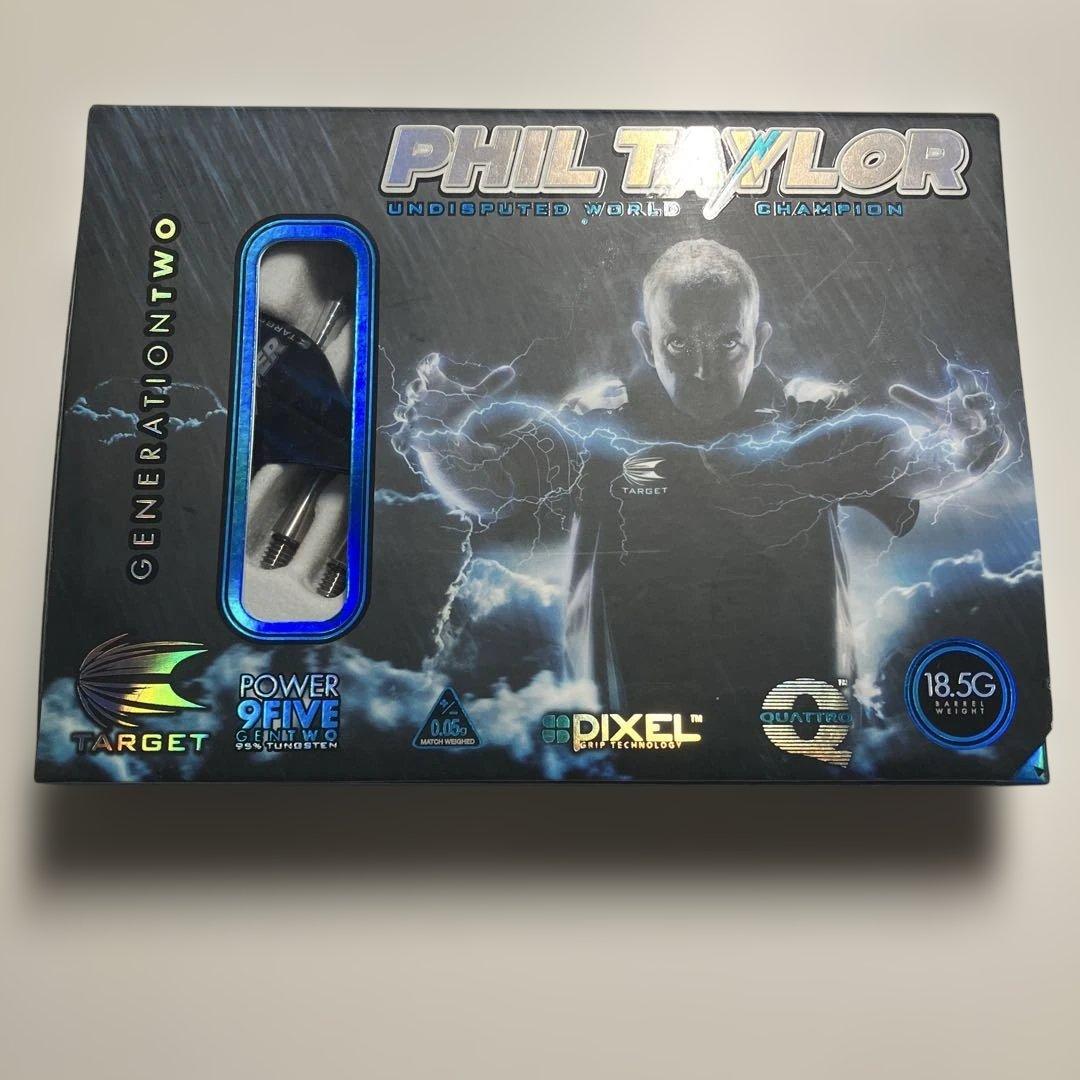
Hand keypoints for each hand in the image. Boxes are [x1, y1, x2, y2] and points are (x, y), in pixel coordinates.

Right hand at [392, 353, 515, 456]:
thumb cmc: (455, 411)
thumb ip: (490, 385)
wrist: (444, 434)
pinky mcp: (410, 435)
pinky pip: (400, 438)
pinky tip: (403, 445)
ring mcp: (413, 417)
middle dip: (415, 389)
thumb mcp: (474, 398)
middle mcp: (420, 399)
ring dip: (405, 413)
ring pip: (403, 413)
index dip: (428, 363)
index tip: (436, 360)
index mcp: (433, 385)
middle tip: (422, 389)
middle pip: (413, 389)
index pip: (427, 369)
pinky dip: (400, 441)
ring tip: (412, 416)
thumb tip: (511, 370)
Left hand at [888, 363, 1008, 475]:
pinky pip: (990, 455)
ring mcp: (992, 429)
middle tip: (968, 400)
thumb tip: (891, 389)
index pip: (969, 382)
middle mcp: (984, 411)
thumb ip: (915, 401)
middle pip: (985, 403)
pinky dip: (981, 463)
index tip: (950, 367)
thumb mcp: (934, 411)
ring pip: (991, 431)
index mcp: (971, 396)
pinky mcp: (995, 447)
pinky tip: (969, 471)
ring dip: (980, 437)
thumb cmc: (953, 418)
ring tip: (966, 443)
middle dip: (979, 401)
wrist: (972, 438)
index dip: (962, 374)